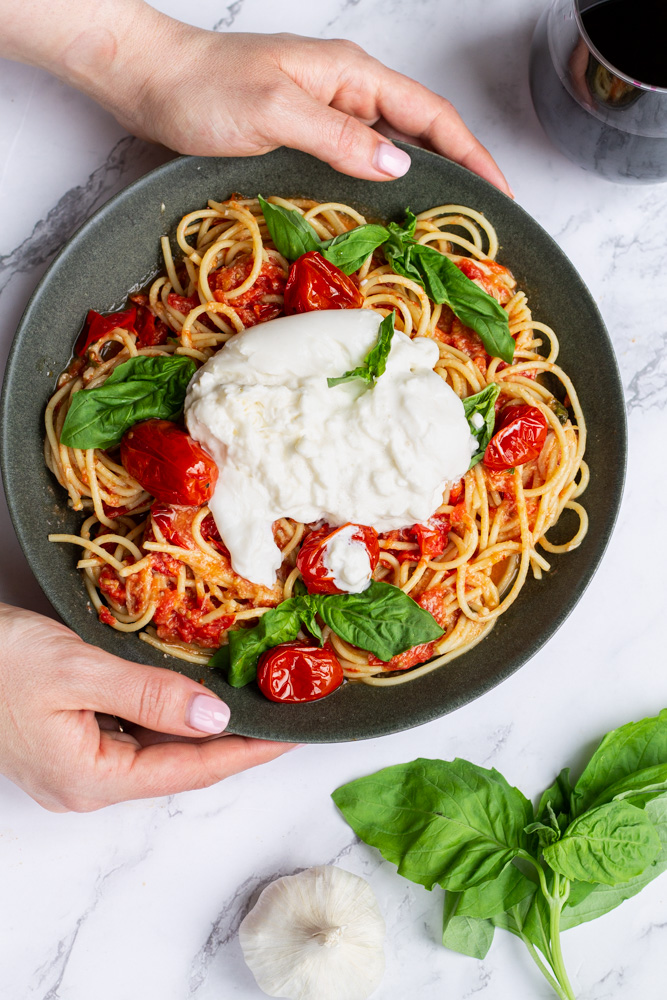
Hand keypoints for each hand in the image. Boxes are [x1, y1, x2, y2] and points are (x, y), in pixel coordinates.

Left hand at [0, 0, 509, 193]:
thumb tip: (397, 165)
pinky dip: (380, 188)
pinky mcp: (305, 137)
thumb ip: (337, 137)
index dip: (472, 154)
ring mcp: (327, 115)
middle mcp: (346, 93)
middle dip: (458, 173)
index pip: (431, 116)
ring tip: (445, 226)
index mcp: (350, 77)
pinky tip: (384, 213)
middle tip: (481, 222)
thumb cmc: (204, 89)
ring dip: (421, 184)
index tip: (500, 193)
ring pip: (390, 151)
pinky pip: (358, 162)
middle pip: (420, 133)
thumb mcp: (275, 111)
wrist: (151, 82)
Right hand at [0, 604, 294, 810]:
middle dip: (232, 742)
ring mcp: (75, 766)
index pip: (191, 770)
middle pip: (178, 766)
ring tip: (249, 702)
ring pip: (157, 749)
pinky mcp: (67, 742)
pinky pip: (132, 734)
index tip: (292, 737)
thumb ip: (149, 695)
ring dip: (200, 727)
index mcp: (92, 778)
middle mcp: (87, 783)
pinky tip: (188, 694)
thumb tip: (214, 717)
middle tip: (281, 714)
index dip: (247, 753)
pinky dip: (167, 714)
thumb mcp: (78, 671)